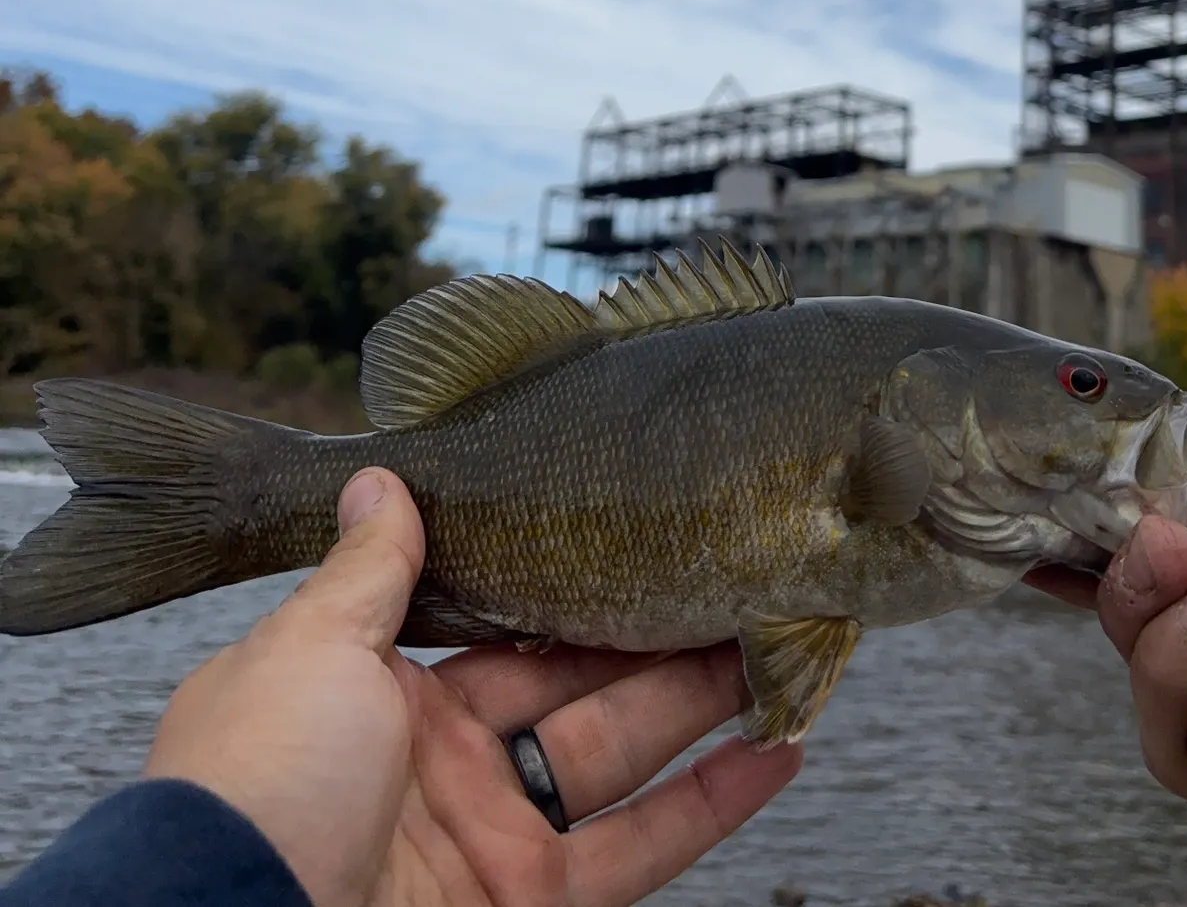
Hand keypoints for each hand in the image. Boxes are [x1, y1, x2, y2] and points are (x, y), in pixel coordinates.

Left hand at [142, 468, 801, 906]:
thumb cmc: (252, 788)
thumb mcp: (307, 653)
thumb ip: (367, 573)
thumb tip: (378, 480)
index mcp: (381, 691)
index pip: (502, 622)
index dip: (573, 585)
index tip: (638, 539)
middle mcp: (442, 761)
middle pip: (577, 679)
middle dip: (655, 631)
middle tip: (733, 577)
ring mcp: (491, 834)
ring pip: (622, 751)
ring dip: (703, 702)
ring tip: (776, 643)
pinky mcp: (531, 903)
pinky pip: (640, 850)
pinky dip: (712, 805)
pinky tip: (775, 755)